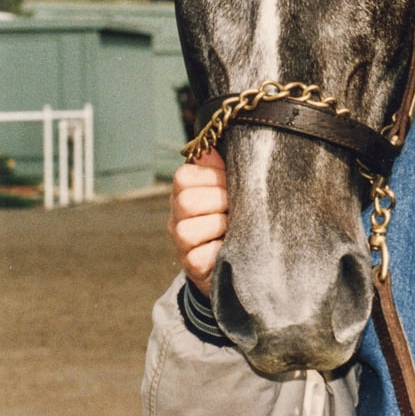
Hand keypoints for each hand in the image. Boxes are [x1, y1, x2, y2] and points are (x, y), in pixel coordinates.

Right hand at [168, 148, 227, 296]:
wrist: (238, 256)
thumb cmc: (233, 213)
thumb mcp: (229, 187)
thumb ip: (220, 168)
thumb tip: (210, 150)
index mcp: (184, 193)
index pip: (183, 176)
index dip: (212, 176)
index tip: (229, 182)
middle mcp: (176, 217)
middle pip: (186, 202)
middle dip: (218, 200)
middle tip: (233, 206)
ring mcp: (181, 244)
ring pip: (188, 231)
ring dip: (218, 226)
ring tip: (233, 227)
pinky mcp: (192, 266)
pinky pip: (199, 257)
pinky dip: (218, 250)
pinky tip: (228, 247)